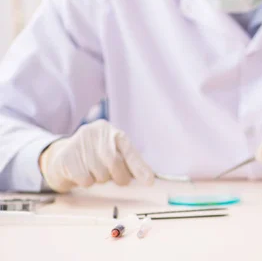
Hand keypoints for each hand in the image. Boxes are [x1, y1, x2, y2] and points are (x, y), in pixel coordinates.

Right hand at [39, 120, 153, 192]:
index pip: (129, 150)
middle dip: (119, 176)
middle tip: (118, 180)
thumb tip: (148, 179)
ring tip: (94, 172)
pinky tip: (81, 174)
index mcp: (111, 131)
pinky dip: (86, 182)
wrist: (61, 157)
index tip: (149, 181)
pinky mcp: (66, 157)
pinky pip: (84, 179)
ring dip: (100, 179)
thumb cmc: (94, 157)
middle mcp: (95, 133)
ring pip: (99, 173)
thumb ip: (128, 162)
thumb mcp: (112, 153)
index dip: (139, 167)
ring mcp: (78, 143)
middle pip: (114, 162)